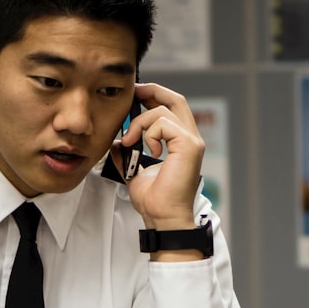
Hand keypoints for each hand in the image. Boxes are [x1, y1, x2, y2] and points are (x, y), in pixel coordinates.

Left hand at [117, 83, 204, 230]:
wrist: (162, 216)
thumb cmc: (154, 200)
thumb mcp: (133, 170)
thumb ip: (127, 153)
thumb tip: (117, 142)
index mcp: (180, 142)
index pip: (171, 107)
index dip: (154, 96)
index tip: (133, 96)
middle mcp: (190, 138)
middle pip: (176, 99)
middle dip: (152, 91)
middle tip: (133, 94)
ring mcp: (191, 141)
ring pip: (163, 111)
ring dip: (139, 122)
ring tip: (129, 140)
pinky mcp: (189, 145)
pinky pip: (164, 124)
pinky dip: (148, 132)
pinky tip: (146, 149)